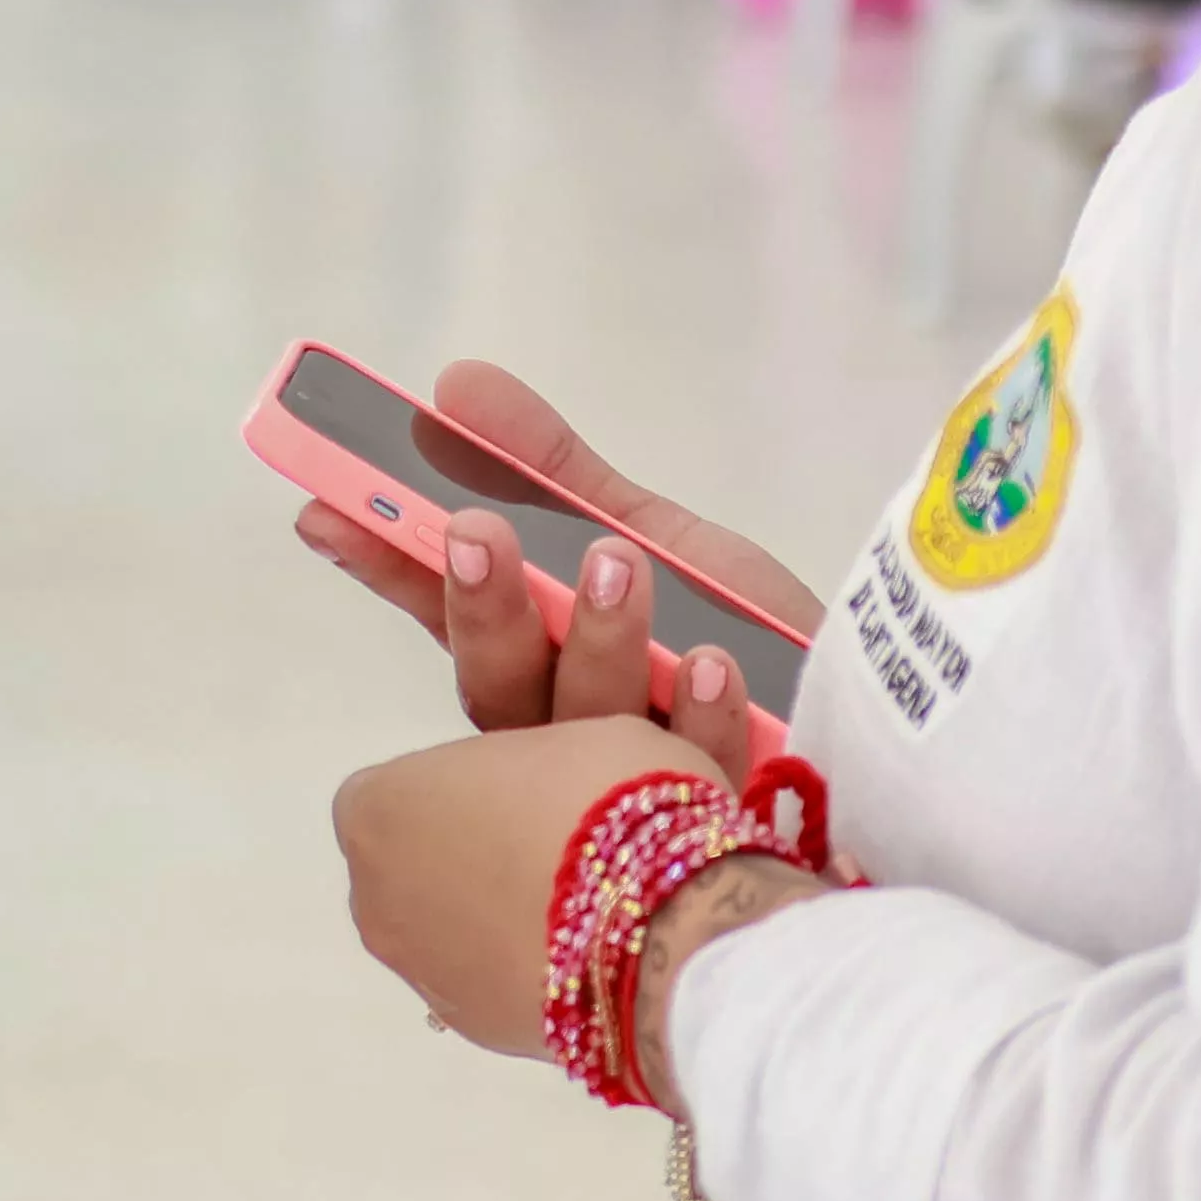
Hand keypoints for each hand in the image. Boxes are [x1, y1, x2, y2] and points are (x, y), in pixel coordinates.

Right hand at [287, 359, 808, 775]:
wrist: (874, 732)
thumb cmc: (746, 640)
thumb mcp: (652, 534)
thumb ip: (554, 470)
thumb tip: (457, 385)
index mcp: (540, 662)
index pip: (442, 613)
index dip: (384, 566)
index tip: (326, 511)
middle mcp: (567, 736)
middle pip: (493, 688)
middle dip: (481, 606)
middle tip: (478, 535)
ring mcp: (634, 785)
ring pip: (579, 730)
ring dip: (593, 641)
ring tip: (617, 567)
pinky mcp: (712, 815)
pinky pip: (692, 768)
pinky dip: (700, 713)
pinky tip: (713, 665)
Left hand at [334, 715, 731, 1059]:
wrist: (667, 928)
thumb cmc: (607, 801)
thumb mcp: (568, 738)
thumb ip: (516, 769)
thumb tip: (529, 794)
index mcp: (378, 810)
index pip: (402, 790)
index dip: (464, 790)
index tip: (521, 793)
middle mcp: (375, 898)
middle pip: (413, 867)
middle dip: (467, 856)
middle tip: (547, 845)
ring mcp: (419, 973)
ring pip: (447, 933)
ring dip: (493, 919)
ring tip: (576, 907)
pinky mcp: (472, 1029)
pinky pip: (488, 984)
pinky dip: (521, 971)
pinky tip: (583, 955)